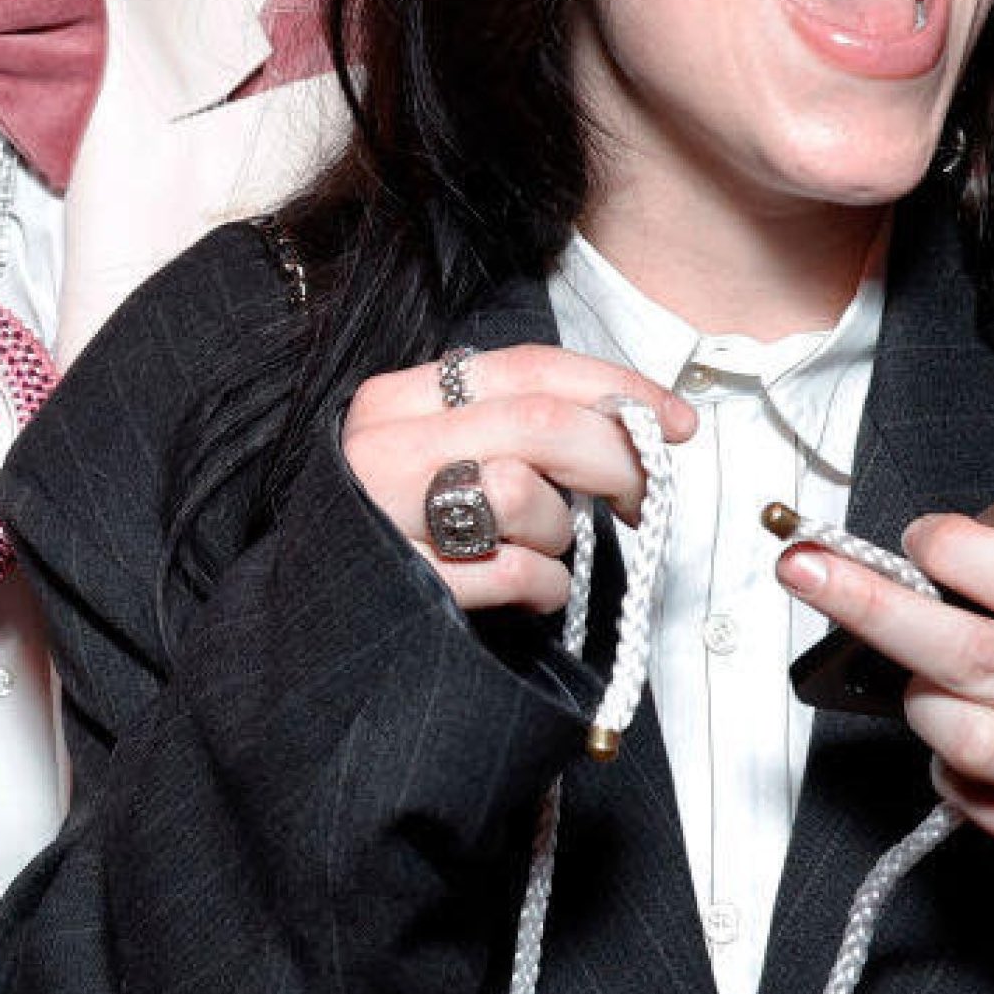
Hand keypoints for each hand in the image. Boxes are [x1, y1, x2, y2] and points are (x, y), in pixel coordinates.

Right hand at [342, 345, 695, 615]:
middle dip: (613, 460)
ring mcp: (387, 518)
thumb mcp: (437, 455)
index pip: (527, 367)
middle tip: (639, 498)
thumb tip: (628, 421)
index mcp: (397, 401)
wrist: (318, 625)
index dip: (616, 388)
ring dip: (560, 532)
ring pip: (524, 493)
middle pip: (540, 424)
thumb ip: (509, 426)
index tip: (675, 423)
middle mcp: (383, 448)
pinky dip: (548, 588)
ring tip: (541, 551)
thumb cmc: (400, 534)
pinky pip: (518, 573)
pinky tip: (531, 593)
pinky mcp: (407, 586)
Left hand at [777, 516, 993, 872]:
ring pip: (958, 733)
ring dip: (922, 697)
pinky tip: (972, 738)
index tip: (918, 533)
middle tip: (803, 567)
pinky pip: (963, 793)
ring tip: (933, 678)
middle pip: (973, 657)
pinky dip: (947, 764)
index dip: (968, 553)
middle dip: (876, 607)